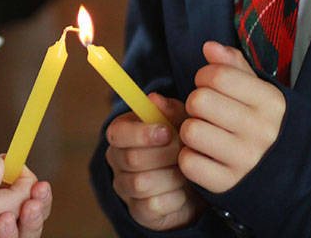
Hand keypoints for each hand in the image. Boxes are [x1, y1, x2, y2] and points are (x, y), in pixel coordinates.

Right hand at [105, 94, 203, 230]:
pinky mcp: (138, 211)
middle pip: (132, 159)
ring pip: (141, 183)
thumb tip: (154, 99)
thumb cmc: (181, 144)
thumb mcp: (181, 123)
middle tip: (184, 151)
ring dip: (171, 177)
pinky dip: (175, 198)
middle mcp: (117, 160)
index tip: (167, 132)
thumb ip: (170, 111)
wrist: (194, 183)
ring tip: (186, 171)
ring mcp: (125, 188)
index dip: (141, 133)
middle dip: (164, 155)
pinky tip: (183, 191)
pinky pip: (153, 206)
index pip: (118, 133)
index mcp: (121, 134)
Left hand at [179, 42, 285, 192]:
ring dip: (191, 130)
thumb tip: (208, 47)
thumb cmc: (272, 128)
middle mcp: (260, 131)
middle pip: (199, 101)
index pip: (218, 76)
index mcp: (270, 103)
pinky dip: (189, 157)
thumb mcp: (264, 94)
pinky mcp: (228, 185)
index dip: (204, 76)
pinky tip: (204, 155)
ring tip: (205, 133)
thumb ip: (236, 67)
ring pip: (190, 131)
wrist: (299, 181)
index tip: (210, 85)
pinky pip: (188, 162)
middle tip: (207, 112)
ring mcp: (244, 161)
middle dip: (196, 103)